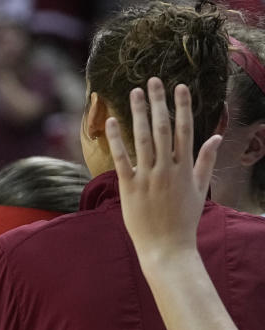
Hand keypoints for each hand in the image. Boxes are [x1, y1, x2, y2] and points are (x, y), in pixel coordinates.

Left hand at [105, 77, 221, 264]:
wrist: (168, 248)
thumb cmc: (184, 219)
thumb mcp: (200, 189)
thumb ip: (206, 161)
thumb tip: (216, 137)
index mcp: (185, 168)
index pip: (185, 130)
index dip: (182, 107)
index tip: (180, 86)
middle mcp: (167, 169)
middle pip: (162, 129)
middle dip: (158, 103)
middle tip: (152, 80)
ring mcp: (148, 178)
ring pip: (142, 139)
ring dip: (138, 114)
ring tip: (134, 92)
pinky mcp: (129, 188)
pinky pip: (122, 159)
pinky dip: (117, 140)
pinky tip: (112, 122)